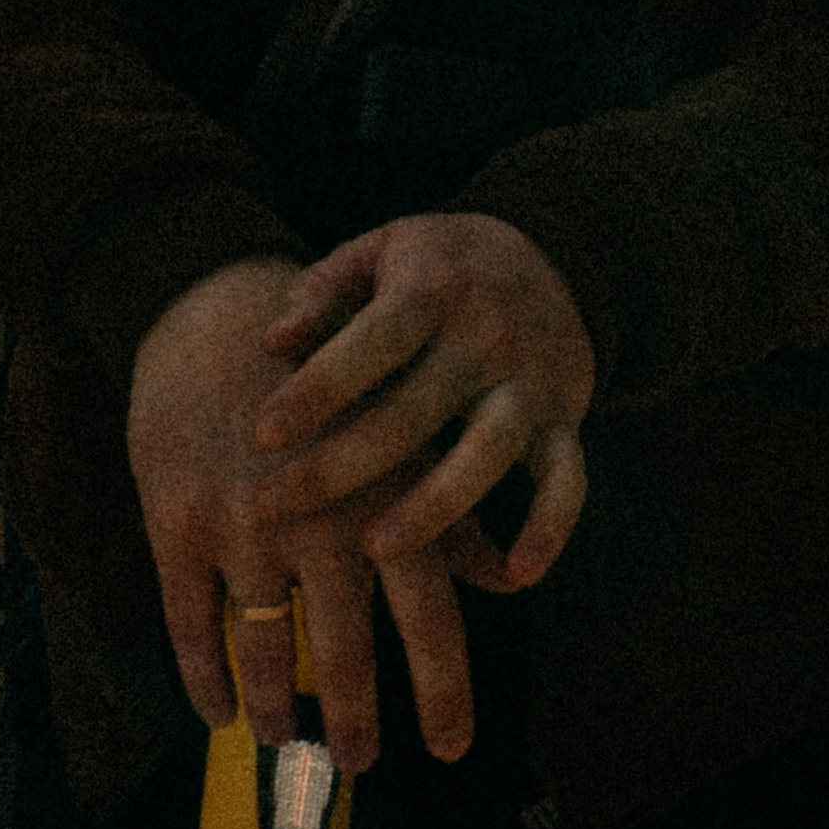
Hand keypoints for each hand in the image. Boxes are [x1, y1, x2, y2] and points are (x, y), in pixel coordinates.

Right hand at [129, 257, 474, 771]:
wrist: (211, 304)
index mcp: (388, 490)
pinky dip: (206, 675)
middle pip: (347, 646)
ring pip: (268, 646)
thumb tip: (502, 578)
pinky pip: (193, 623)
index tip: (452, 748)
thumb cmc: (326, 366)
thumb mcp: (399, 419)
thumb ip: (449, 507)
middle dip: (355, 718)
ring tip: (282, 740)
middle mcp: (323, 515)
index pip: (431, 612)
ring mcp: (245, 523)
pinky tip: (218, 710)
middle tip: (358, 766)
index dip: (443, 688)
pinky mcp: (176, 522)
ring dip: (275, 705)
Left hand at [250, 213, 593, 593]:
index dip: (319, 388)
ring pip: (489, 448)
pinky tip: (513, 576)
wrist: (557, 253)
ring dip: (435, 504)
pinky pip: (568, 478)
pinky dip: (551, 527)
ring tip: (375, 549)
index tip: (260, 434)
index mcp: (432, 291)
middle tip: (269, 506)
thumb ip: (322, 290)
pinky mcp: (564, 418)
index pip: (373, 341)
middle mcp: (484, 336)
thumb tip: (271, 344)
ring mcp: (529, 381)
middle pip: (413, 410)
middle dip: (339, 465)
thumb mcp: (380, 251)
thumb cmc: (439, 265)